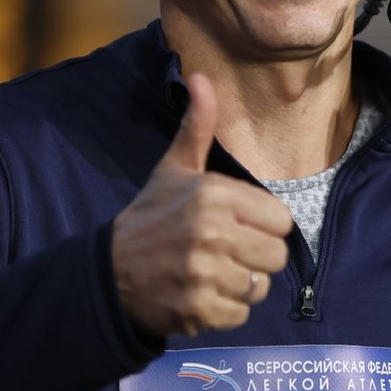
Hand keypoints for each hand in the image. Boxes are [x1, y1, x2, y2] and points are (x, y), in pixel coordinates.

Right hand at [112, 72, 293, 337]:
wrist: (109, 271)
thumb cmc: (151, 215)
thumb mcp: (174, 168)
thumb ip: (198, 125)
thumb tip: (200, 76)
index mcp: (213, 194)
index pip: (282, 221)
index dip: (262, 225)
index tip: (236, 225)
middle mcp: (211, 232)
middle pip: (276, 257)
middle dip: (254, 257)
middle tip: (223, 251)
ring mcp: (204, 273)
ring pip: (259, 287)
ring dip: (238, 284)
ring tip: (209, 272)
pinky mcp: (198, 309)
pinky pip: (241, 314)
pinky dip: (224, 310)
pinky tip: (201, 293)